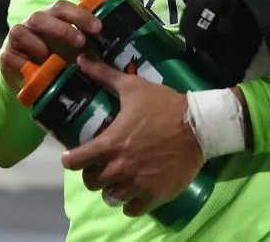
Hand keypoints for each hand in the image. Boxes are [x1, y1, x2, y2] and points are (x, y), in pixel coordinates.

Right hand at [0, 1, 100, 91]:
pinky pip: (10, 54)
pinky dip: (23, 62)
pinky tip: (35, 69)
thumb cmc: (57, 60)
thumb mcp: (75, 52)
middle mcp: (32, 24)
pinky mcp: (6, 55)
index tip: (97, 28)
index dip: (79, 15)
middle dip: (62, 28)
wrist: (29, 79)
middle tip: (80, 42)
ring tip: (52, 58)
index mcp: (51, 18)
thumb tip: (114, 49)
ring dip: (38, 45)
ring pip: (20, 30)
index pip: (62, 7)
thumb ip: (89, 47)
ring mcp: (17, 38)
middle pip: (41, 16)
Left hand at [60, 55, 204, 216]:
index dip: (70, 160)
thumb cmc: (164, 105)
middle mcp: (121, 167)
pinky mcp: (156, 195)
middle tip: (99, 167)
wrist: (199, 125)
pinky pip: (132, 210)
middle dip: (92, 175)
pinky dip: (129, 204)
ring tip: (116, 181)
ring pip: (111, 198)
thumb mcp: (132, 87)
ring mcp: (138, 183)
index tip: (72, 158)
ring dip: (110, 190)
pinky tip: (132, 193)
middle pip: (92, 182)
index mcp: (111, 143)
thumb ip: (104, 75)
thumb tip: (81, 59)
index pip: (76, 161)